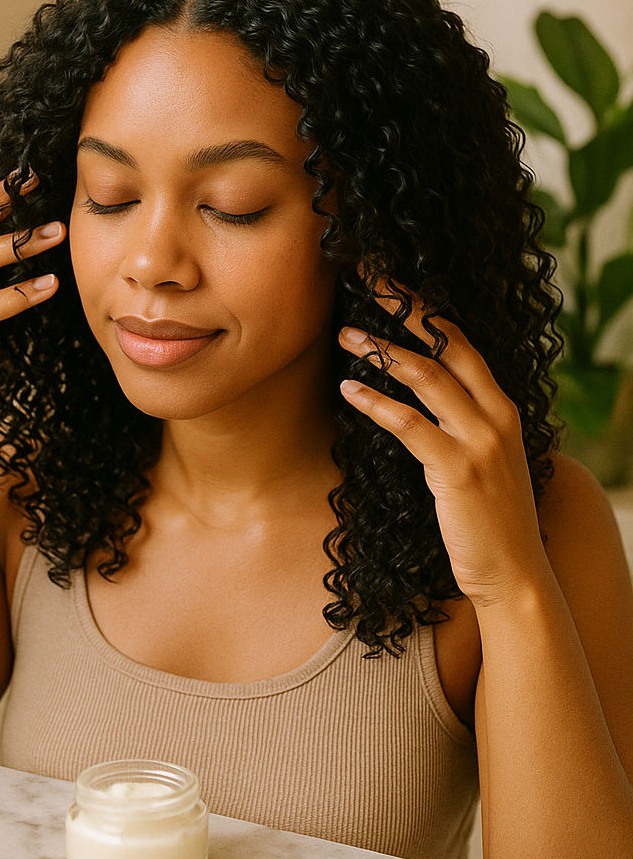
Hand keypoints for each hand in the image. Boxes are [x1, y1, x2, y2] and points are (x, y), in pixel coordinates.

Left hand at [336, 302, 548, 606]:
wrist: (514, 573)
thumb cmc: (486, 519)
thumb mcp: (479, 460)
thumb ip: (458, 426)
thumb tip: (415, 400)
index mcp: (502, 407)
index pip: (462, 343)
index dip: (426, 311)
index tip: (390, 286)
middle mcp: (496, 415)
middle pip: (448, 345)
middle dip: (406, 310)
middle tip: (367, 284)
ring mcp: (481, 441)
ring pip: (428, 377)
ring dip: (382, 351)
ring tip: (344, 334)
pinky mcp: (458, 469)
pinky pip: (410, 424)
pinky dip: (376, 402)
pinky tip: (348, 389)